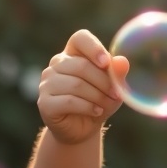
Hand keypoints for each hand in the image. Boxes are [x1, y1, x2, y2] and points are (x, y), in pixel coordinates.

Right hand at [37, 29, 128, 144]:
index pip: (80, 38)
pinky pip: (69, 101)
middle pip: (81, 65)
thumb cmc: (98, 101)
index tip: (106, 63)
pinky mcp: (44, 102)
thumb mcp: (113, 87)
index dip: (94, 48)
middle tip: (116, 94)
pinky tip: (97, 112)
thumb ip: (117, 74)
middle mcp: (57, 64)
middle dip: (103, 82)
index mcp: (73, 53)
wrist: (82, 129)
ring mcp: (47, 83)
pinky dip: (87, 107)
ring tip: (106, 105)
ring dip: (97, 96)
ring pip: (76, 84)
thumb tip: (122, 62)